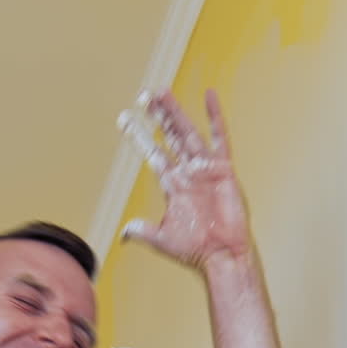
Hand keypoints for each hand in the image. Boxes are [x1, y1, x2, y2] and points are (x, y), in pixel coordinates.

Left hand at [119, 89, 251, 269]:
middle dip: (157, 116)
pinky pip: (219, 138)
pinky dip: (215, 117)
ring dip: (174, 112)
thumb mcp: (162, 239)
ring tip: (162, 92)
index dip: (139, 136)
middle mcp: (187, 172)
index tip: (125, 119)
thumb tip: (124, 233)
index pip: (153, 153)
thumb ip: (143, 231)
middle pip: (168, 136)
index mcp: (173, 185)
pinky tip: (209, 95)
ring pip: (187, 132)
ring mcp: (204, 169)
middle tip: (144, 96)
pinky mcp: (222, 169)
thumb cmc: (194, 249)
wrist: (221, 255)